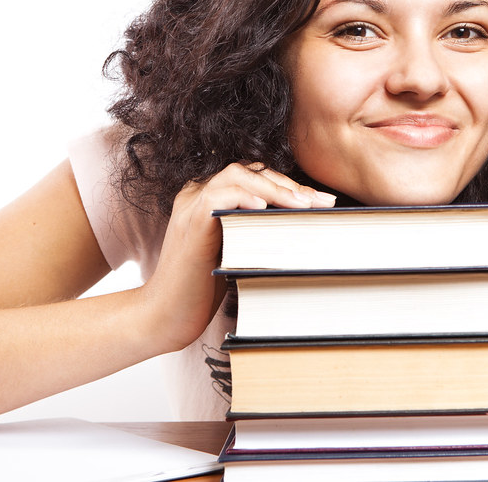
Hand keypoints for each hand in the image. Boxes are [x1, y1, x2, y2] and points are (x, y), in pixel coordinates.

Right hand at [141, 164, 335, 352]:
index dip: (290, 186)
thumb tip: (302, 223)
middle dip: (290, 184)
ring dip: (275, 188)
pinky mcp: (189, 223)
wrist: (165, 316)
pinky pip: (217, 197)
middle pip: (250, 172)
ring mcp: (192, 206)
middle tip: (321, 202)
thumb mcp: (238, 251)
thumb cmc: (204, 289)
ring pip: (237, 176)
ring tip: (303, 205)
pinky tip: (265, 209)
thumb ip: (257, 231)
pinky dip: (244, 197)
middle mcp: (199, 195)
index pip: (256, 177)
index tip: (322, 201)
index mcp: (211, 198)